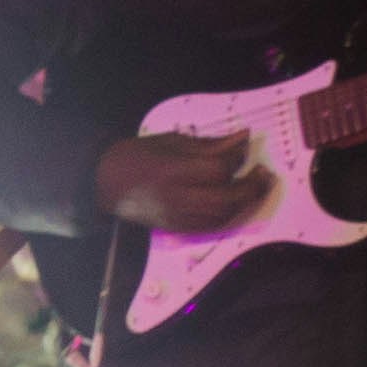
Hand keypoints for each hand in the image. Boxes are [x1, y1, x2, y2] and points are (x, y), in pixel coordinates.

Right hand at [94, 128, 275, 236]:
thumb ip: (209, 144)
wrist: (105, 183)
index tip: (245, 147)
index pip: (218, 168)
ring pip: (223, 215)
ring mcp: (178, 215)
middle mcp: (177, 196)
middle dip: (252, 186)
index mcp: (173, 169)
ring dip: (244, 202)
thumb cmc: (137, 155)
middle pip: (227, 197)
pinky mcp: (178, 228)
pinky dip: (229, 214)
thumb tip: (243, 138)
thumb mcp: (172, 141)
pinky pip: (212, 226)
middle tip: (262, 173)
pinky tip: (234, 201)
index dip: (237, 158)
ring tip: (253, 187)